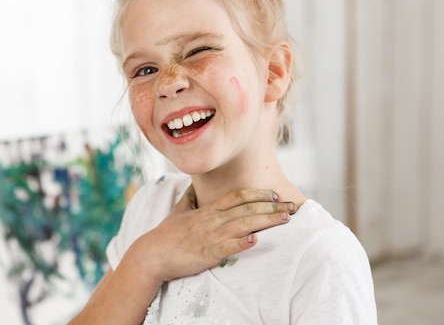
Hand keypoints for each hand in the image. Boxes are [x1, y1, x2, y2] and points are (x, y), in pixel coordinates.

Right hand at [128, 186, 295, 284]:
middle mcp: (212, 219)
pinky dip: (242, 243)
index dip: (258, 193)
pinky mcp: (207, 253)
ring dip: (266, 221)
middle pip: (247, 208)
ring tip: (285, 219)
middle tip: (292, 206)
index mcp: (208, 210)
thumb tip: (193, 188)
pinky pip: (228, 247)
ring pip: (243, 224)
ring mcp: (210, 236)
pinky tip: (256, 240)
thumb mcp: (178, 212)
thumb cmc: (165, 234)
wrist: (151, 254)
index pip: (237, 196)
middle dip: (271, 206)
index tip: (275, 194)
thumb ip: (189, 200)